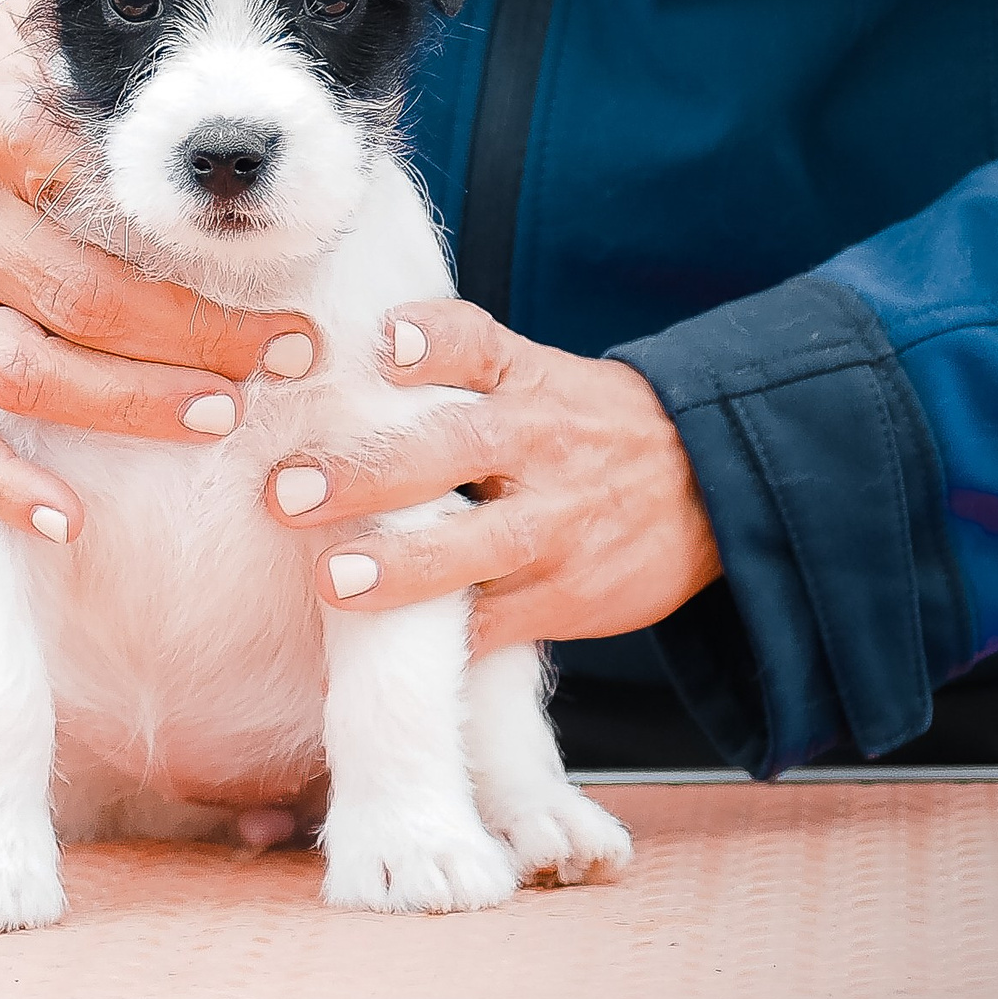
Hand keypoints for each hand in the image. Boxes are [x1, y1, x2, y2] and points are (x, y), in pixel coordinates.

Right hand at [0, 0, 317, 544]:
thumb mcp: (46, 36)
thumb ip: (123, 46)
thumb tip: (243, 45)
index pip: (109, 206)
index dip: (205, 258)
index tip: (291, 297)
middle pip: (79, 299)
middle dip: (192, 343)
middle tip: (279, 364)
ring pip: (20, 372)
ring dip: (127, 410)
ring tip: (217, 419)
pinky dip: (3, 484)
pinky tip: (70, 520)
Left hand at [266, 299, 718, 650]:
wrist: (707, 486)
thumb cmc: (585, 424)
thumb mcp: (536, 372)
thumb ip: (453, 363)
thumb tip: (345, 356)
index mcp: (526, 380)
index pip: (475, 343)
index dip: (428, 340)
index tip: (383, 347)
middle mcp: (541, 445)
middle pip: (457, 447)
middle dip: (371, 472)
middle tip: (290, 492)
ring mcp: (557, 526)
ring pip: (480, 549)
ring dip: (403, 568)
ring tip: (334, 582)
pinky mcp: (566, 596)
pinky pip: (493, 625)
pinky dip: (435, 643)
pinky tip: (370, 658)